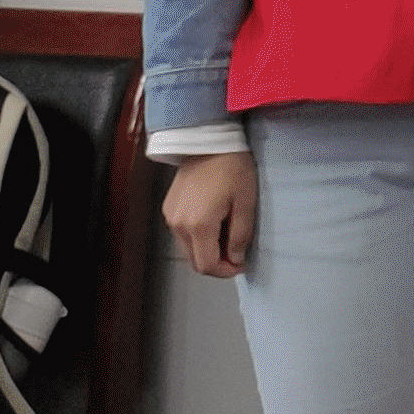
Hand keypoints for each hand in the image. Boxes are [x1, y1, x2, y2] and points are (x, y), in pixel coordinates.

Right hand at [164, 152, 258, 278]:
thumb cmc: (232, 169)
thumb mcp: (245, 202)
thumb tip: (236, 259)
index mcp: (198, 226)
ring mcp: (170, 217)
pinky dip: (198, 236)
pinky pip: (182, 234)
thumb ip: (240, 235)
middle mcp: (178, 225)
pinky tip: (214, 221)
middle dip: (217, 262)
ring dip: (207, 249)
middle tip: (237, 250)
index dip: (226, 271)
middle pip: (195, 261)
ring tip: (227, 232)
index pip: (207, 265)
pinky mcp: (168, 208)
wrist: (208, 141)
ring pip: (188, 248)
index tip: (242, 263)